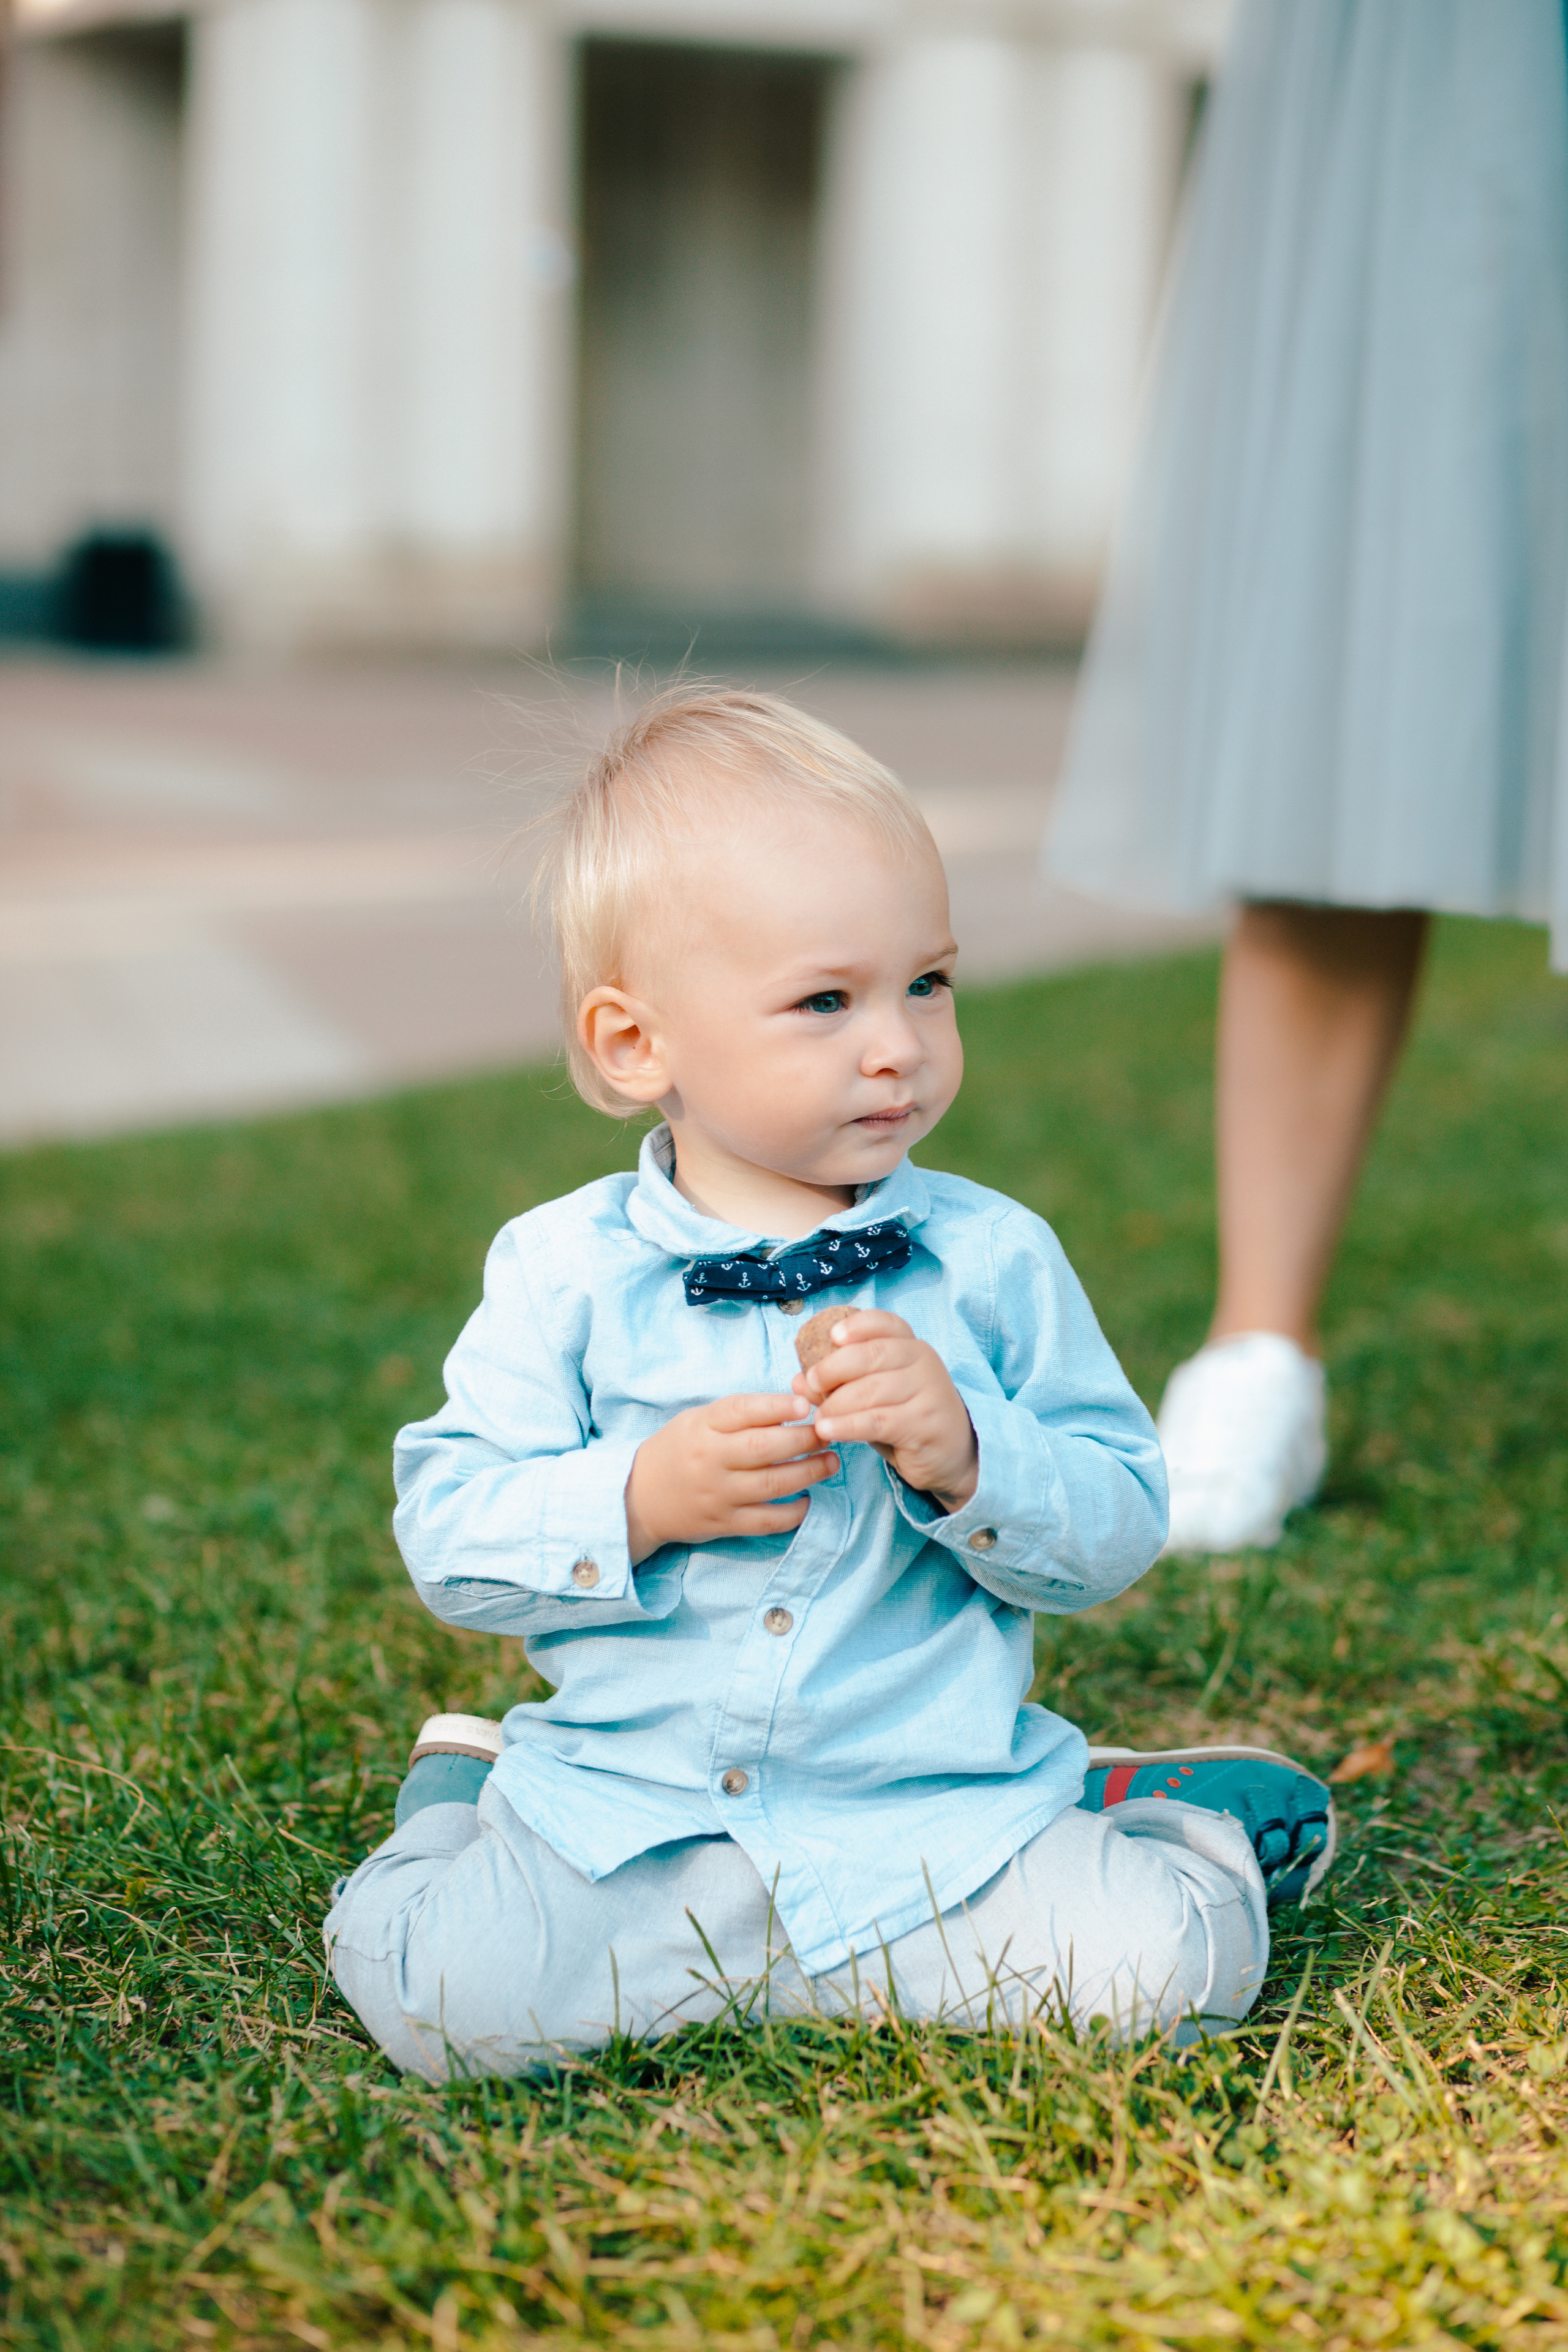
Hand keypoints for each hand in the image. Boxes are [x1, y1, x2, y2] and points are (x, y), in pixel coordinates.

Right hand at [625, 1393, 837, 1563]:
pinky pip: (767, 1520)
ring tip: (831, 1462)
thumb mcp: (698, 1421)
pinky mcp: (724, 1523)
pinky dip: (794, 1513)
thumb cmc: (679, 1450)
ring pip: (772, 1484)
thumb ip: (738, 1414)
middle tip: (828, 1432)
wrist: (639, 1498)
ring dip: (809, 1472)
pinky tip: (809, 1500)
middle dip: (804, 1439)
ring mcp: (718, 1494)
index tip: (804, 1404)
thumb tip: (793, 1407)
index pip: (742, 1410)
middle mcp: (710, 1460)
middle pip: (764, 1448)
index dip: (776, 1406)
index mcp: (702, 1427)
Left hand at [791, 1309, 977, 1511]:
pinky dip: (847, 1425)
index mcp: (911, 1347)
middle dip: (834, 1367)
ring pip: (872, 1390)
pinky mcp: (925, 1424)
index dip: (858, 1325)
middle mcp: (924, 1362)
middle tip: (810, 1384)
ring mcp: (929, 1392)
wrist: (951, 1455)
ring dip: (836, 1403)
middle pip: (873, 1354)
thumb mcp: (875, 1396)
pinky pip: (878, 1421)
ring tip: (817, 1417)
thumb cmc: (905, 1418)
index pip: (886, 1324)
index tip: (833, 1336)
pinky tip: (827, 1430)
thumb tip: (798, 1381)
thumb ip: (841, 1385)